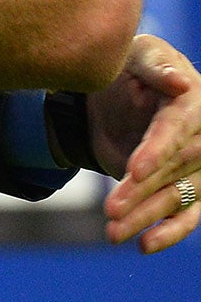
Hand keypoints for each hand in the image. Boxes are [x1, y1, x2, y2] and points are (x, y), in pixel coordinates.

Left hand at [96, 34, 200, 251]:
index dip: (156, 150)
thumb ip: (156, 68)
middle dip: (141, 191)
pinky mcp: (182, 187)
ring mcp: (195, 168)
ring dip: (144, 217)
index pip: (176, 130)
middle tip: (109, 208)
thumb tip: (182, 83)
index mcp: (194, 105)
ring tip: (112, 232)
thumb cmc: (130, 65)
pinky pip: (184, 216)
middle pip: (172, 170)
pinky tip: (143, 245)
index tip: (133, 170)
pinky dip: (167, 233)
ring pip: (173, 198)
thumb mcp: (138, 55)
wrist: (115, 93)